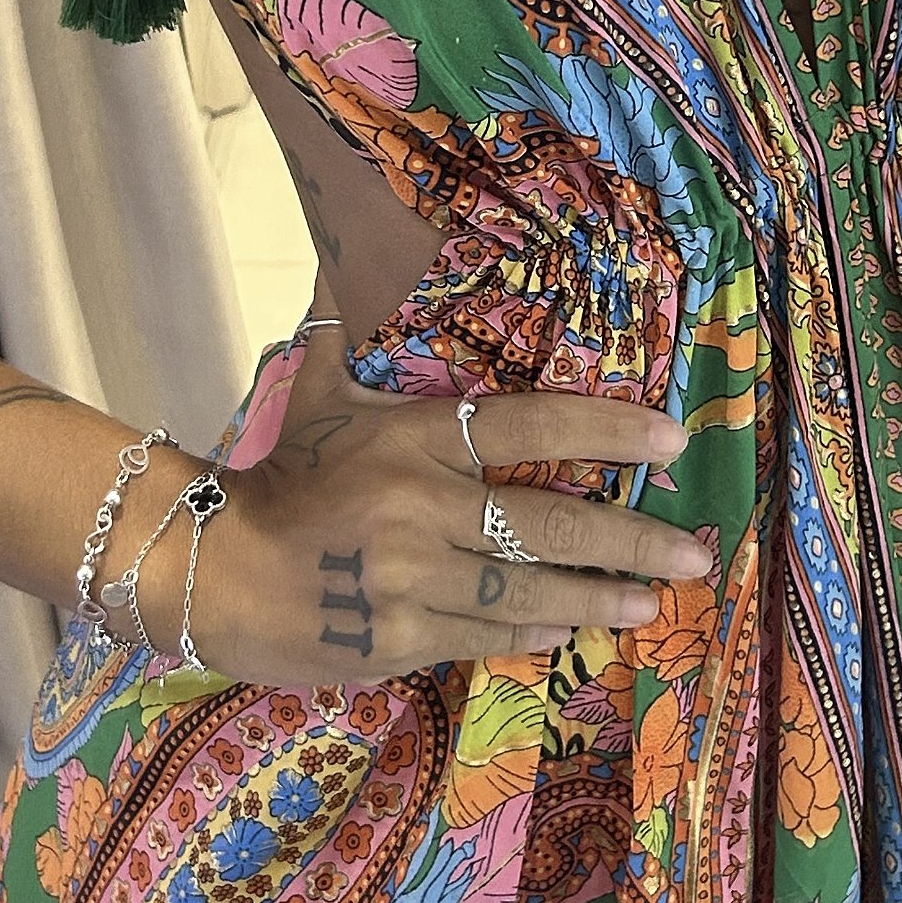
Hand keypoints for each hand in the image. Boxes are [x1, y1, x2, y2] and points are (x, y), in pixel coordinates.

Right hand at [184, 322, 704, 687]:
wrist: (204, 568)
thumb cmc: (276, 479)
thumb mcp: (317, 400)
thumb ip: (346, 339)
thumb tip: (348, 263)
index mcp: (410, 439)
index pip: (528, 424)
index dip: (607, 429)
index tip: (672, 438)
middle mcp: (419, 508)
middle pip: (549, 520)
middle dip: (631, 539)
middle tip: (697, 551)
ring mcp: (411, 580)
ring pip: (528, 590)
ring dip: (598, 596)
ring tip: (653, 599)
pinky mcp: (398, 639)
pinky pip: (484, 635)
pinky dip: (534, 631)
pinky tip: (576, 629)